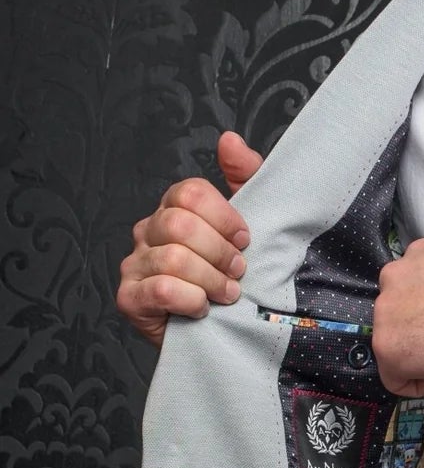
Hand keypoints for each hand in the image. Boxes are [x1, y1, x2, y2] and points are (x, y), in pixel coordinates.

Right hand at [115, 131, 263, 348]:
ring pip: (173, 259)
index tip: (244, 239)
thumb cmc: (233, 272)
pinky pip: (161, 290)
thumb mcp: (249, 221)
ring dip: (211, 280)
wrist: (226, 328)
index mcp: (174, 208)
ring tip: (227, 294)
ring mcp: (134, 264)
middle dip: (219, 252)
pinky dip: (192, 300)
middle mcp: (148, 231)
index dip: (223, 217)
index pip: (190, 193)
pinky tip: (202, 309)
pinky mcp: (129, 298)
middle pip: (179, 224)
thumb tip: (229, 139)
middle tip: (238, 270)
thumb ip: (244, 175)